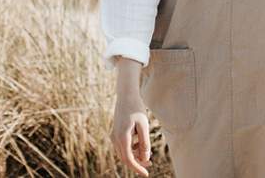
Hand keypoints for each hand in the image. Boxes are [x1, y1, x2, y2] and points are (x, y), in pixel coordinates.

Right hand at [109, 56, 152, 176]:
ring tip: (148, 152)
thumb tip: (145, 158)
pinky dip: (132, 148)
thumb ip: (144, 142)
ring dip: (135, 155)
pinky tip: (141, 144)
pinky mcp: (116, 133)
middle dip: (138, 162)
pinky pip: (123, 146)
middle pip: (126, 158)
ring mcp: (114, 136)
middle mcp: (115, 139)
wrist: (126, 96)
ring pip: (124, 152)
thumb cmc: (136, 109)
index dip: (137, 168)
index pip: (129, 159)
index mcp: (122, 138)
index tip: (146, 174)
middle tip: (150, 164)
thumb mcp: (144, 125)